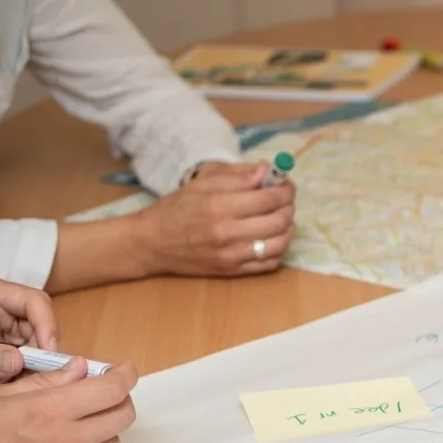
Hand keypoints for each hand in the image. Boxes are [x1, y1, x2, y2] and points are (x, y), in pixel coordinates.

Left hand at [0, 279, 59, 410]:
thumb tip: (18, 360)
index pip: (34, 302)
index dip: (46, 326)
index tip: (45, 355)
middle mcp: (9, 310)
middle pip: (47, 324)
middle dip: (47, 350)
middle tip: (42, 376)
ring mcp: (16, 331)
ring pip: (49, 345)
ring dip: (45, 366)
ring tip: (30, 385)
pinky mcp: (20, 352)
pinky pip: (42, 362)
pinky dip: (41, 376)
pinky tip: (28, 388)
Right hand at [0, 359, 138, 442]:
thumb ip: (44, 382)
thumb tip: (79, 368)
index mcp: (50, 412)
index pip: (112, 389)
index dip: (126, 375)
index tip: (126, 369)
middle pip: (123, 417)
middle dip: (119, 400)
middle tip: (103, 394)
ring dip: (102, 429)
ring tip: (76, 424)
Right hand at [135, 161, 294, 276]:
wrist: (153, 243)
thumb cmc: (177, 208)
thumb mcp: (202, 183)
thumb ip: (237, 176)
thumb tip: (267, 171)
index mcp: (219, 206)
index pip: (269, 198)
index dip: (285, 189)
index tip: (285, 184)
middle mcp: (227, 232)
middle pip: (279, 220)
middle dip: (289, 206)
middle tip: (285, 200)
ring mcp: (232, 255)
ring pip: (280, 243)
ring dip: (288, 228)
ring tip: (282, 218)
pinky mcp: (233, 271)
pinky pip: (270, 263)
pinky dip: (279, 249)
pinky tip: (272, 237)